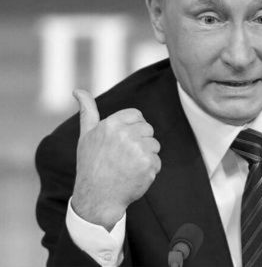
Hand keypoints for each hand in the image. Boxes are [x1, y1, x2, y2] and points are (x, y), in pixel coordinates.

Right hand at [71, 89, 160, 229]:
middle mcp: (125, 134)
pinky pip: (157, 161)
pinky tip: (133, 176)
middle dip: (139, 141)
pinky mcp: (148, 165)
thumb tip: (77, 90)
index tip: (122, 141)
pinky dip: (149, 170)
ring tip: (127, 167)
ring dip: (145, 156)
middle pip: (147, 129)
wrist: (96, 198)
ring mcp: (138, 150)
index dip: (132, 128)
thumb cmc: (91, 165)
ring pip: (154, 145)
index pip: (136, 115)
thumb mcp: (86, 136)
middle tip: (123, 157)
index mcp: (111, 124)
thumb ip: (87, 111)